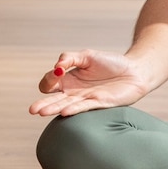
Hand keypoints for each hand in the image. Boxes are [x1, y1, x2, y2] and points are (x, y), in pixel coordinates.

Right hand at [29, 49, 147, 116]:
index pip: (49, 82)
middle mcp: (73, 91)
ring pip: (64, 105)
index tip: (58, 70)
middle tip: (33, 109)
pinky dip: (73, 109)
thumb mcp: (88, 56)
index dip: (49, 77)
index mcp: (68, 79)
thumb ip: (70, 58)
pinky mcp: (98, 104)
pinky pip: (83, 107)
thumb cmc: (111, 63)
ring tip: (41, 112)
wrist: (134, 71)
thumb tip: (57, 65)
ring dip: (53, 109)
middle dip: (43, 103)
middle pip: (53, 99)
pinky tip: (65, 111)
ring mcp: (84, 99)